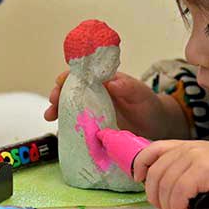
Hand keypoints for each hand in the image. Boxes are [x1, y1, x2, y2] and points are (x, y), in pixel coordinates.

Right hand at [44, 71, 187, 139]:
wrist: (158, 128)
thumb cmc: (150, 107)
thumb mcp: (142, 96)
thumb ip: (129, 88)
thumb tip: (112, 82)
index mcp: (105, 82)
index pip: (82, 75)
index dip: (68, 78)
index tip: (60, 85)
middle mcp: (96, 95)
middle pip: (70, 91)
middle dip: (57, 95)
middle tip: (52, 106)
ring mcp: (94, 112)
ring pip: (70, 108)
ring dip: (58, 111)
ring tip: (50, 118)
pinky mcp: (94, 128)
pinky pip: (78, 126)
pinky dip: (68, 128)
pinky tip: (62, 133)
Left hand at [133, 140, 208, 208]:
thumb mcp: (205, 165)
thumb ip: (185, 168)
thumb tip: (161, 186)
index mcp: (188, 145)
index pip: (155, 148)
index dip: (141, 163)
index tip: (139, 179)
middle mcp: (190, 148)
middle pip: (156, 171)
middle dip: (154, 195)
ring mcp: (197, 157)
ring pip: (166, 184)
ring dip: (167, 205)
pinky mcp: (204, 170)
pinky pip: (179, 191)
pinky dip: (177, 206)